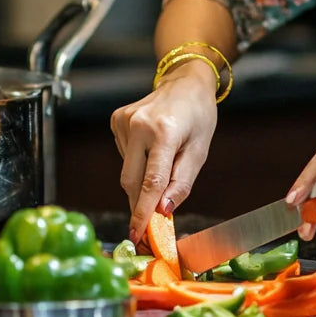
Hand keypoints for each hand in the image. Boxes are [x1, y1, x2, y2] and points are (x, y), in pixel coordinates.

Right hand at [110, 60, 218, 243]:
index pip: (151, 181)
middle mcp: (139, 124)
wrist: (185, 82)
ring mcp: (124, 120)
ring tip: (163, 159)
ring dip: (142, 178)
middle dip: (140, 203)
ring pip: (127, 170)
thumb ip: (181, 183)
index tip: (138, 234)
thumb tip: (162, 212)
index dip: (143, 212)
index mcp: (164, 131)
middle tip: (149, 222)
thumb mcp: (200, 151)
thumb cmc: (198, 116)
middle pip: (131, 180)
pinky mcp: (116, 119)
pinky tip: (151, 146)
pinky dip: (137, 161)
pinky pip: (123, 155)